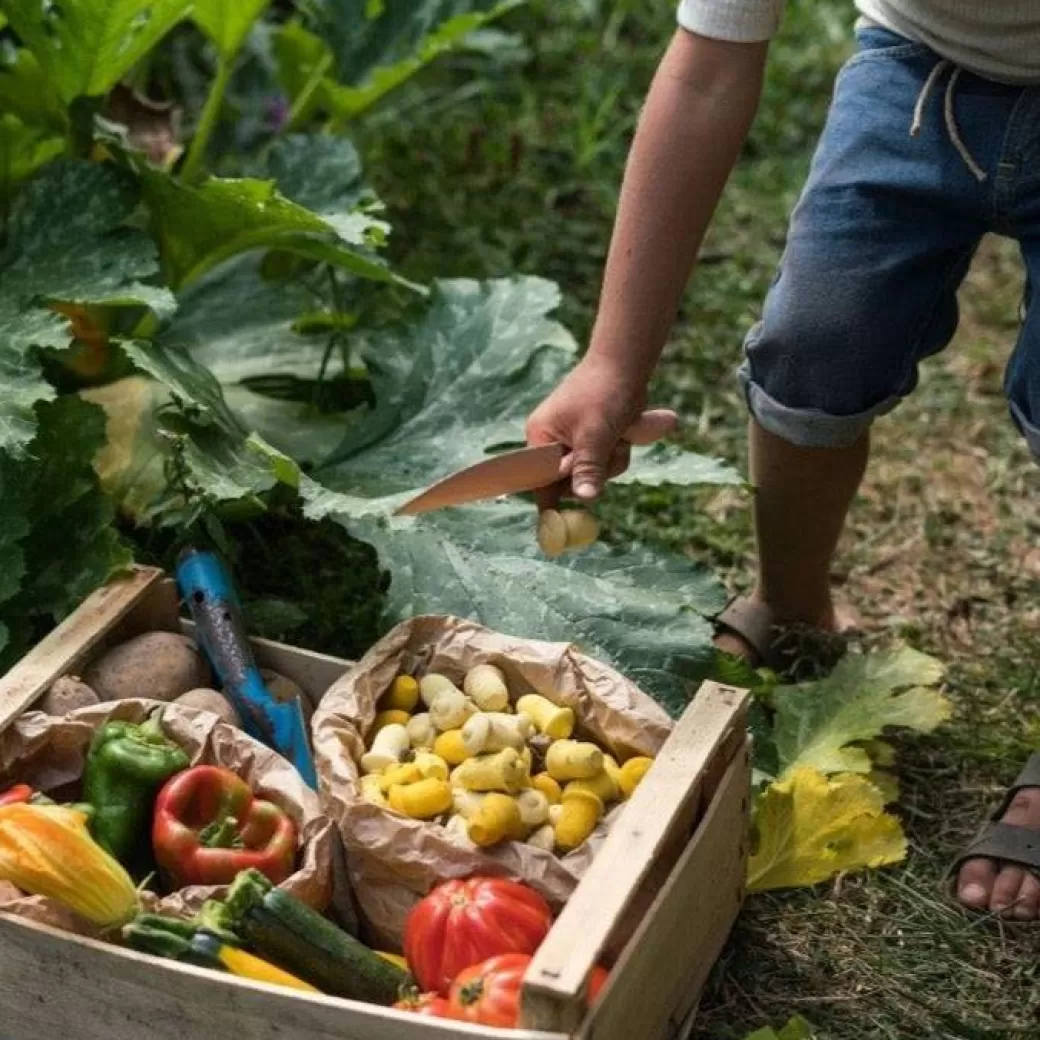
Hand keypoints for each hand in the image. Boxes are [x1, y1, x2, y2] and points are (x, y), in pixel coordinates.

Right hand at [525, 355, 675, 506]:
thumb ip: (588, 467)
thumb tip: (585, 499)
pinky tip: (627, 429)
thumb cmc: (604, 393)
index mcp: (540, 438)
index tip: (562, 528)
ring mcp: (574, 441)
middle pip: (571, 482)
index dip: (552, 504)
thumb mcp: (596, 434)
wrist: (625, 363)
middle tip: (610, 449)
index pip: (541, 482)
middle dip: (597, 471)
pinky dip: (619, 450)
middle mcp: (553, 442)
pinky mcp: (594, 440)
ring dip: (614, 460)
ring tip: (622, 433)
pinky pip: (606, 462)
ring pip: (595, 473)